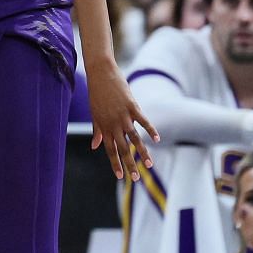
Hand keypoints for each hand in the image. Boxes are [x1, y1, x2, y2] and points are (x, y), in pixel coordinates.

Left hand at [87, 61, 158, 180]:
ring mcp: (123, 116)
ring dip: (142, 153)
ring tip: (150, 165)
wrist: (101, 74)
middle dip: (130, 164)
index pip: (110, 150)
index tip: (121, 176)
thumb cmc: (97, 94)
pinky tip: (157, 139)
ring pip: (134, 138)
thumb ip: (97, 131)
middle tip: (137, 178)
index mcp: (104, 127)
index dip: (116, 164)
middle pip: (122, 149)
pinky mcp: (132, 106)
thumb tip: (95, 146)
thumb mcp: (94, 114)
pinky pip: (143, 121)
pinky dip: (151, 130)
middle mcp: (114, 124)